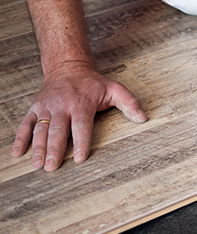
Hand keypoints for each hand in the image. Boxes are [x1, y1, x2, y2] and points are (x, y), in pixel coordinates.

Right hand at [11, 61, 146, 170]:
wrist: (67, 67)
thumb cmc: (93, 83)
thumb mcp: (114, 89)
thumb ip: (129, 103)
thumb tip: (143, 118)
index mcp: (81, 104)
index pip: (81, 125)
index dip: (80, 142)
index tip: (79, 158)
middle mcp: (62, 106)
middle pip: (57, 131)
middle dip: (54, 149)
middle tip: (52, 167)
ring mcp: (46, 108)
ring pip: (40, 130)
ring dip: (37, 148)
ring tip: (37, 165)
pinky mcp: (35, 108)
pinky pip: (25, 124)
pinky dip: (20, 139)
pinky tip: (17, 153)